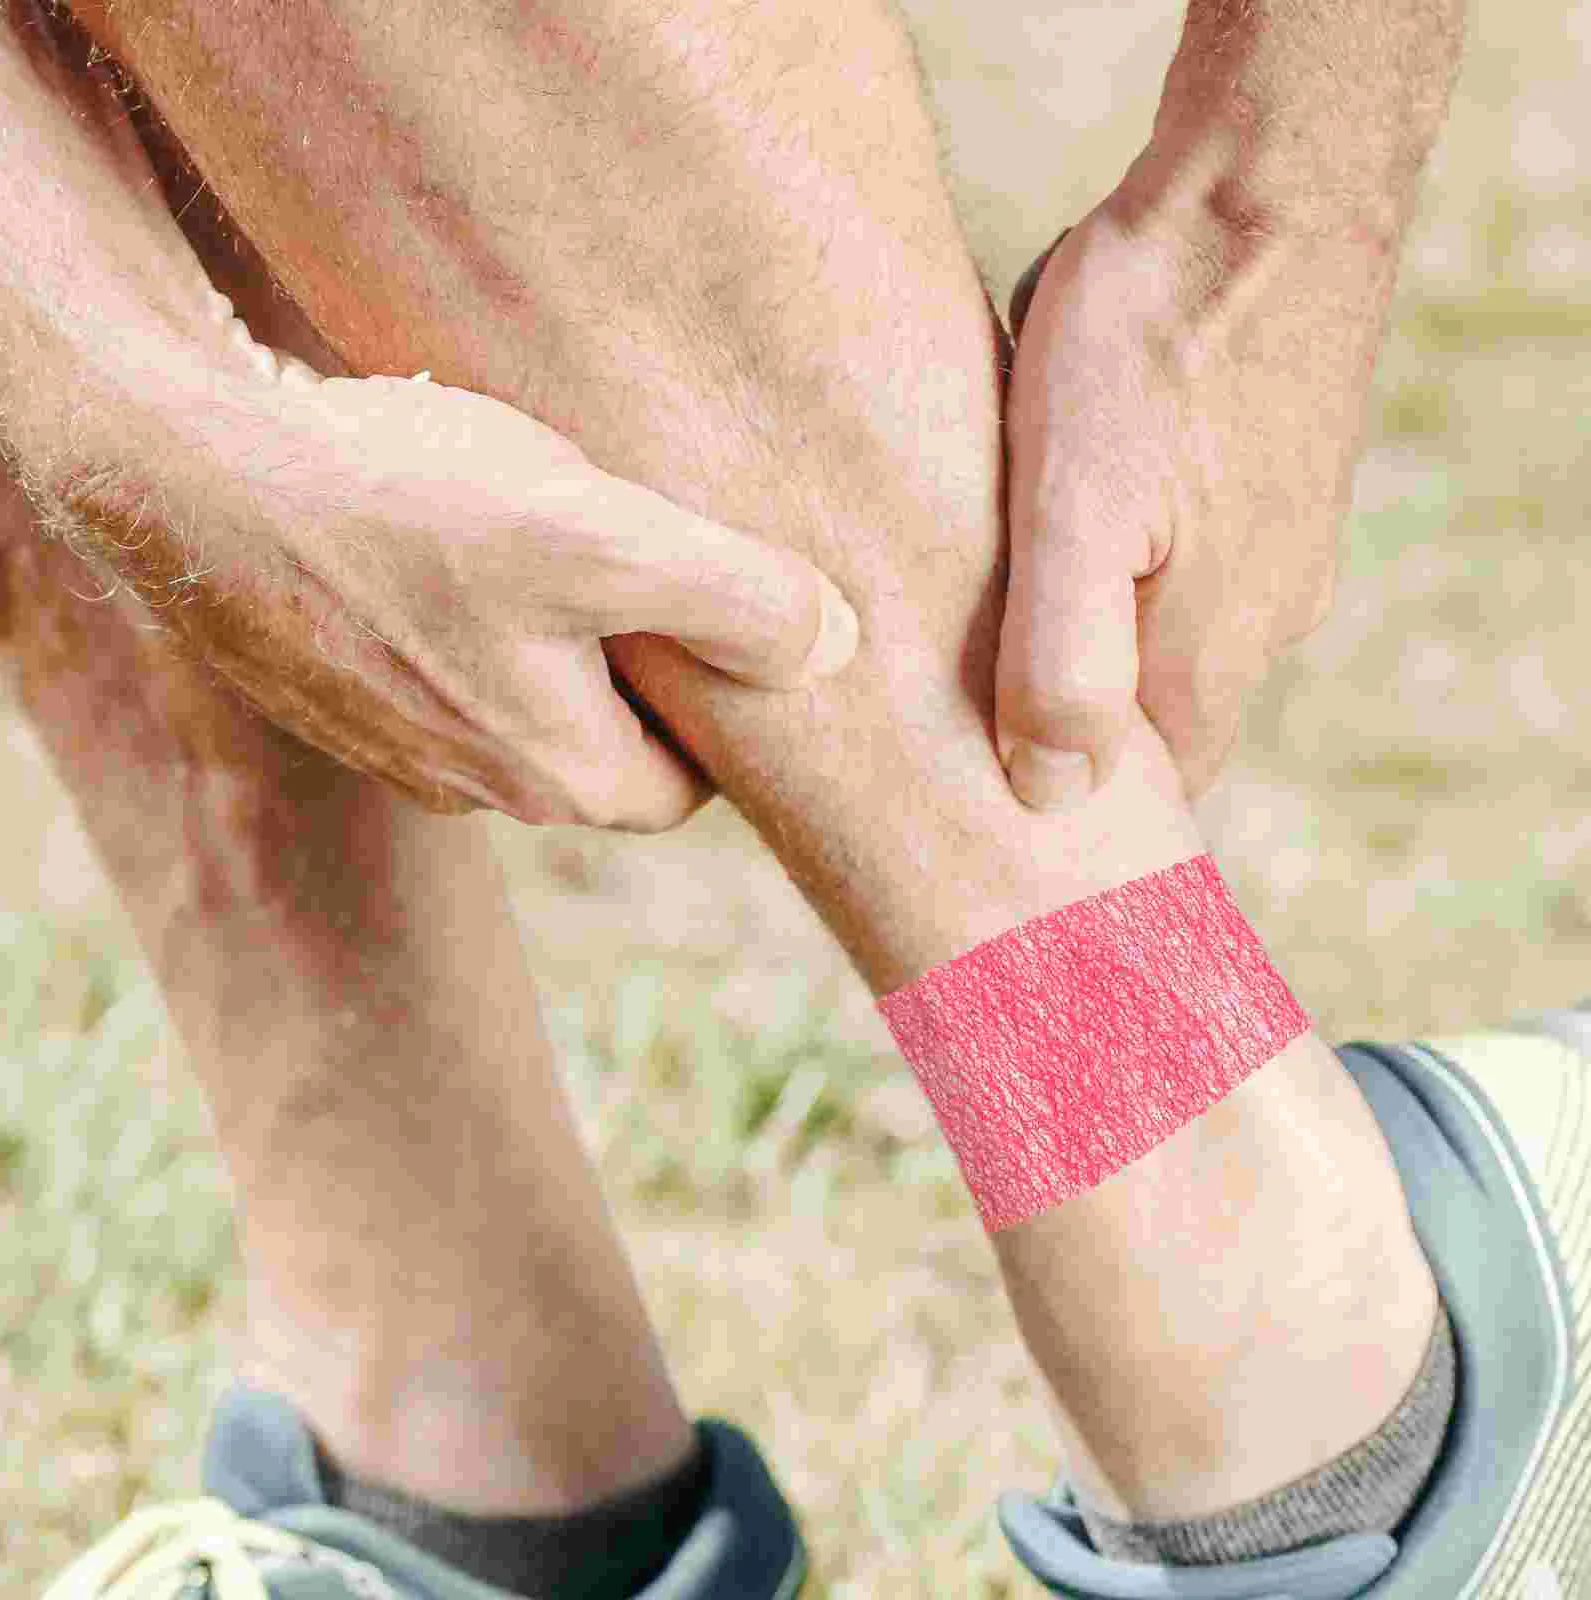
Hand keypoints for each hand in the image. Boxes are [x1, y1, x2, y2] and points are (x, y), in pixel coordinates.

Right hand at [0, 2, 857, 831]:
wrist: (197, 478)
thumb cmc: (405, 507)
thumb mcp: (603, 542)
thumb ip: (738, 599)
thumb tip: (839, 649)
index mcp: (563, 776)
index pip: (694, 785)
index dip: (728, 709)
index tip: (734, 626)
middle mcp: (482, 787)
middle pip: (614, 748)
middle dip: (648, 674)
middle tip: (660, 568)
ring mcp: (405, 746)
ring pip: (530, 706)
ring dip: (560, 640)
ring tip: (561, 542)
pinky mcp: (348, 693)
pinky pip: (449, 672)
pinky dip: (478, 620)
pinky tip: (461, 538)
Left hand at [997, 194, 1389, 808]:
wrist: (1266, 186)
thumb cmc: (1154, 340)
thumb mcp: (1075, 505)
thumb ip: (1063, 661)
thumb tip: (1051, 794)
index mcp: (1208, 651)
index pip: (1145, 797)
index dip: (1066, 813)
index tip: (984, 805)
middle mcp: (1260, 619)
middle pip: (1153, 726)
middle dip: (1065, 730)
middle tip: (969, 715)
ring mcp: (1272, 552)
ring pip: (1162, 643)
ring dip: (1085, 644)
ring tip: (997, 619)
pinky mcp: (1265, 490)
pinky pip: (1182, 572)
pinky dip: (1116, 576)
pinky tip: (1064, 533)